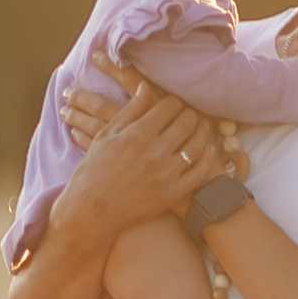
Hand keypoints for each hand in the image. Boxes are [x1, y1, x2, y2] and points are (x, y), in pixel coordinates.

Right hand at [62, 73, 239, 200]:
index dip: (174, 102)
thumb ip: (130, 111)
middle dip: (189, 114)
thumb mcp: (106, 136)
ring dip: (201, 132)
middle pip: (186, 122)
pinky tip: (207, 150)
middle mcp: (153, 153)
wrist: (91, 211)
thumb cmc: (94, 170)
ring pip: (197, 145)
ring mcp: (165, 174)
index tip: (173, 104)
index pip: (169, 107)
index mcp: (136, 135)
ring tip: (199, 128)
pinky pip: (198, 172)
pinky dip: (207, 158)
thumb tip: (145, 87)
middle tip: (188, 114)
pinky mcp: (171, 193)